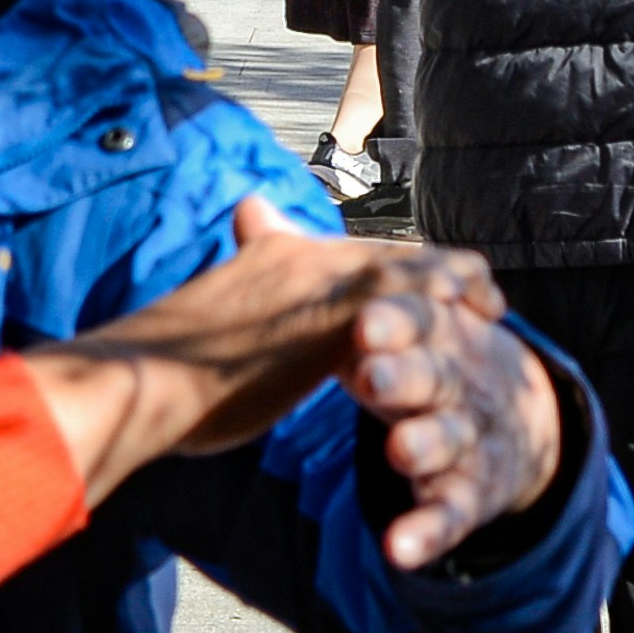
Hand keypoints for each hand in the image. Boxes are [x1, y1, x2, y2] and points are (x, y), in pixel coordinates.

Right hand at [26, 208, 537, 541]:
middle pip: (388, 251)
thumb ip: (218, 326)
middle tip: (477, 293)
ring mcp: (320, 281)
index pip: (343, 252)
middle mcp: (298, 258)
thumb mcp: (197, 337)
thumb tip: (185, 346)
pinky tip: (486, 318)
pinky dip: (453, 299)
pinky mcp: (339, 313)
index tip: (419, 282)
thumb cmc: (158, 377)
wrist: (141, 381)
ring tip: (492, 303)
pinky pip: (415, 296)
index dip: (389, 268)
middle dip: (437, 271)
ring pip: (410, 263)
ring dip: (454, 279)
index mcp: (265, 260)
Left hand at [331, 264, 563, 571]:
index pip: (418, 317)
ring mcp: (467, 436)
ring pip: (446, 439)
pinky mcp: (471, 493)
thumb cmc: (432, 358)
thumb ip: (319, 270)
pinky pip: (450, 513)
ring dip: (423, 443)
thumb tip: (247, 205)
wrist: (518, 422)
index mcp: (434, 332)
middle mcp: (456, 378)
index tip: (359, 323)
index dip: (392, 320)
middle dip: (404, 373)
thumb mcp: (389, 314)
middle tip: (368, 376)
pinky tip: (398, 550)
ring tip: (398, 452)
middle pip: (433, 372)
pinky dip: (426, 531)